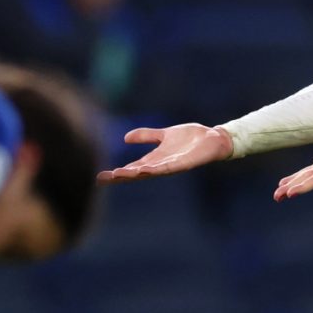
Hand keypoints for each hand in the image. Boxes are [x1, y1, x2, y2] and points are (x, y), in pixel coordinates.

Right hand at [97, 122, 233, 183]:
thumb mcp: (164, 135)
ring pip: (150, 172)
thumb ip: (146, 136)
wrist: (212, 138)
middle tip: (105, 178)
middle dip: (122, 176)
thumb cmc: (190, 138)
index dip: (117, 172)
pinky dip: (157, 169)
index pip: (132, 168)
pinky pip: (169, 167)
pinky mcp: (184, 163)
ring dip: (135, 174)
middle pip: (138, 173)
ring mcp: (172, 165)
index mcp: (155, 159)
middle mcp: (161, 165)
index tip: (100, 177)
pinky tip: (146, 169)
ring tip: (121, 174)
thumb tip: (125, 138)